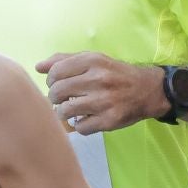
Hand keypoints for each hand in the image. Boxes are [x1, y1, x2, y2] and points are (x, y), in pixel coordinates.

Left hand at [35, 54, 163, 134]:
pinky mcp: (110, 120)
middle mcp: (99, 79)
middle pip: (57, 92)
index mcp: (92, 61)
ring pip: (65, 111)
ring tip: (72, 109)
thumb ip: (64, 60)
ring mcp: (104, 101)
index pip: (55, 72)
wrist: (149, 90)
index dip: (51, 80)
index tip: (57, 84)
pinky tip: (87, 118)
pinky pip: (80, 127)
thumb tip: (38, 67)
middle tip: (63, 99)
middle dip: (55, 98)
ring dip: (64, 112)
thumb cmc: (114, 73)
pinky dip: (80, 125)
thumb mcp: (93, 59)